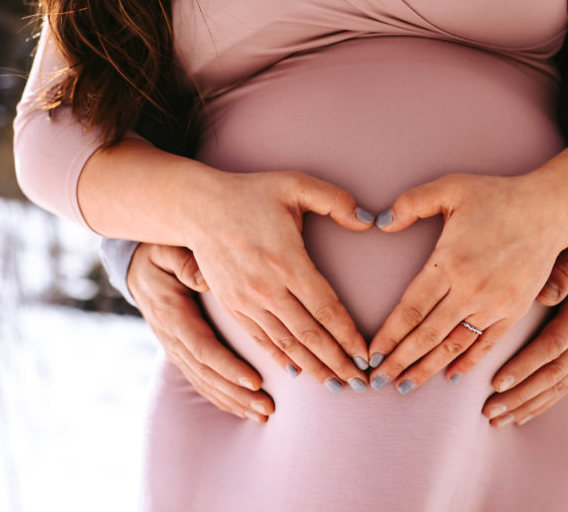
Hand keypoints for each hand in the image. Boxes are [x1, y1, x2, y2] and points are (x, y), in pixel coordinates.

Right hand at [126, 243, 275, 421]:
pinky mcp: (182, 354)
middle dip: (238, 393)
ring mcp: (176, 350)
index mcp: (173, 317)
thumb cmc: (159, 256)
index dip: (228, 367)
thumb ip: (185, 263)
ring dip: (234, 402)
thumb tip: (204, 279)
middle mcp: (173, 340)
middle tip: (268, 407)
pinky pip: (201, 382)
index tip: (255, 380)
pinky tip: (245, 411)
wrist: (137, 269)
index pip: (202, 349)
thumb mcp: (167, 251)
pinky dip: (222, 398)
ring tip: (264, 414)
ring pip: (205, 383)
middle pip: (207, 375)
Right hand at [186, 170, 375, 390]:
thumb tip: (369, 219)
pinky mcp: (232, 306)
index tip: (367, 355)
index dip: (348, 336)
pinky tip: (298, 372)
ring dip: (313, 367)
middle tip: (360, 384)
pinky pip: (261, 339)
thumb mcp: (296, 183)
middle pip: (309, 335)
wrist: (198, 206)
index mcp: (288, 261)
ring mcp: (246, 301)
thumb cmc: (252, 193)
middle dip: (337, 362)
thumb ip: (335, 199)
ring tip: (335, 384)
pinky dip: (281, 359)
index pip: (326, 308)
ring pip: (286, 344)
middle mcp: (267, 287)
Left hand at [366, 172, 567, 392]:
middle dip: (399, 362)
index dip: (389, 336)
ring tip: (404, 386)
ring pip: (453, 345)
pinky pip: (485, 344)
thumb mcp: (450, 187)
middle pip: (427, 335)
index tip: (370, 354)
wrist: (549, 209)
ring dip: (427, 368)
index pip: (411, 309)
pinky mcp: (514, 311)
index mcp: (450, 262)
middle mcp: (470, 289)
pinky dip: (466, 363)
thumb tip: (381, 223)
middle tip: (375, 382)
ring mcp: (494, 304)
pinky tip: (449, 376)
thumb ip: (412, 202)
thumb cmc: (496, 196)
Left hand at [477, 232, 567, 426]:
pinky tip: (520, 416)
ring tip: (496, 419)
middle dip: (519, 394)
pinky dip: (543, 403)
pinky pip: (565, 385)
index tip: (497, 381)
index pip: (553, 345)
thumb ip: (565, 268)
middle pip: (553, 374)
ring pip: (558, 386)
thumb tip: (544, 294)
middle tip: (488, 408)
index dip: (525, 366)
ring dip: (527, 405)